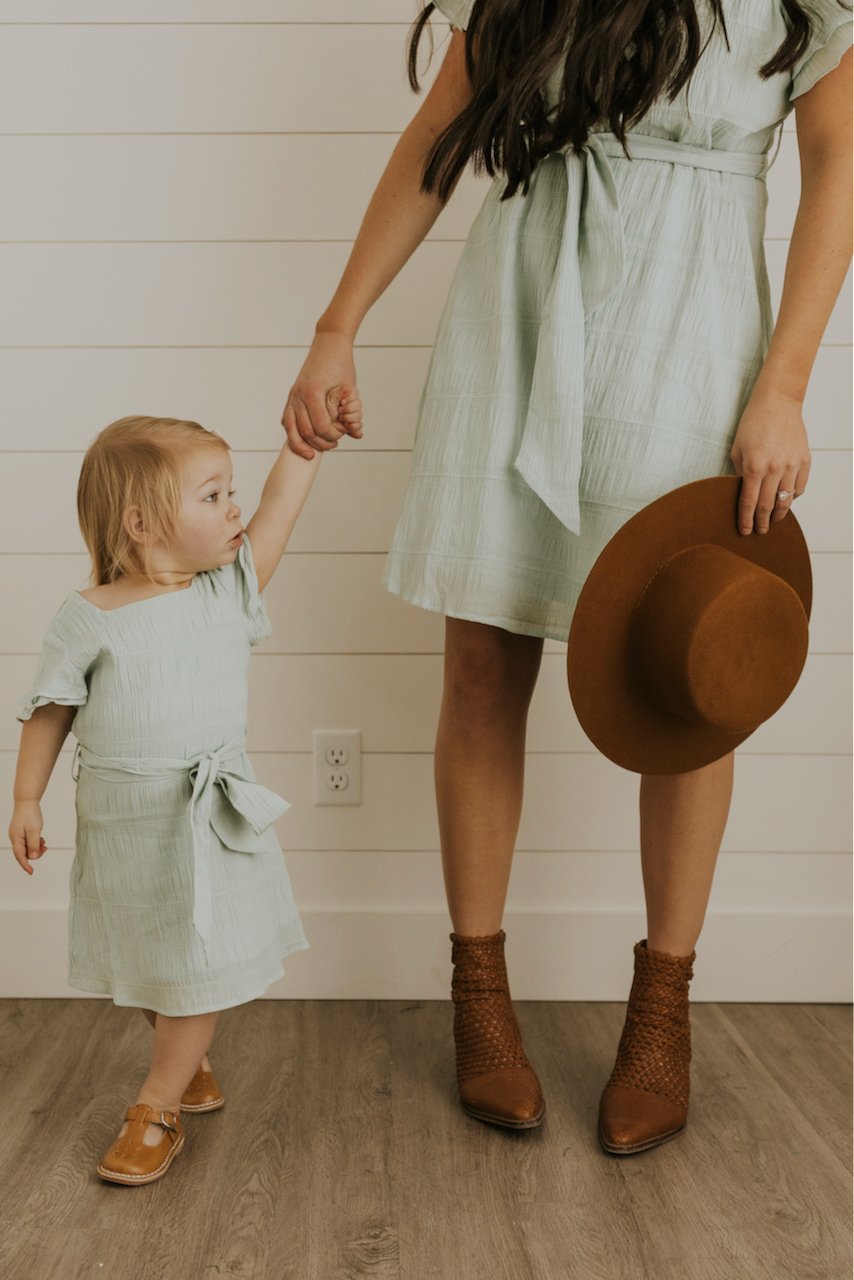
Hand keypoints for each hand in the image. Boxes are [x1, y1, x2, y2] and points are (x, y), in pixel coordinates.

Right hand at [9, 800, 46, 874]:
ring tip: (43, 841)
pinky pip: (28, 842)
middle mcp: (15, 838)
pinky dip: (35, 842)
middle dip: (35, 853)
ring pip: (27, 848)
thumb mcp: (34, 830)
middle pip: (24, 853)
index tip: (31, 872)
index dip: (26, 865)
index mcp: (16, 839)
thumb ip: (34, 844)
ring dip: (36, 847)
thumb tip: (33, 857)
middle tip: (45, 847)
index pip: (20, 856)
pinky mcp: (21, 832)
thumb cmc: (30, 814)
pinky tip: (41, 839)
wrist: (27, 801)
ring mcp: (17, 835)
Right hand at [282, 332, 361, 458]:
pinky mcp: (292, 397)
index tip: (342, 436)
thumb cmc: (342, 365)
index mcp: (313, 393)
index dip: (332, 436)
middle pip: (305, 432)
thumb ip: (352, 413)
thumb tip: (357, 434)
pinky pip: (287, 421)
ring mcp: (293, 396)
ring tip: (314, 452)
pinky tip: (304, 440)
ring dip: (302, 445)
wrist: (329, 345)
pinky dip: (293, 434)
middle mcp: (299, 396)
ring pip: (290, 430)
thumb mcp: (350, 389)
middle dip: (320, 443)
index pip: (320, 427)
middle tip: (334, 444)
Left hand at [729, 387, 810, 534]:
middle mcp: (774, 469)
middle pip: (767, 505)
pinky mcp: (804, 460)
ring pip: (786, 500)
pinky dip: (793, 497)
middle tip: (760, 531)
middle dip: (762, 522)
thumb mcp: (737, 449)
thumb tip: (742, 493)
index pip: (749, 502)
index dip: (746, 520)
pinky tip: (786, 500)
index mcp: (753, 467)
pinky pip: (800, 487)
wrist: (777, 403)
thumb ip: (739, 473)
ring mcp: (791, 465)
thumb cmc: (753, 423)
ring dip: (779, 514)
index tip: (745, 531)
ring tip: (773, 520)